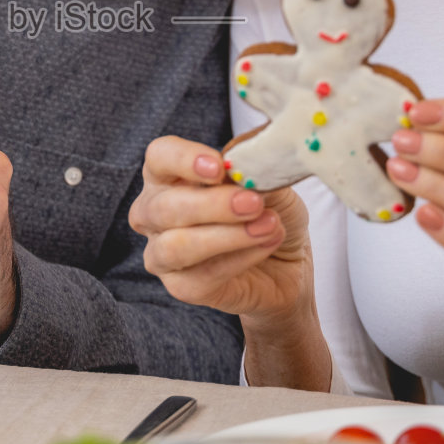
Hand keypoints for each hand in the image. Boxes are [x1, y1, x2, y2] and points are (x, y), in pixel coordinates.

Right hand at [128, 136, 310, 326]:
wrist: (287, 265)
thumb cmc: (268, 213)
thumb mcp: (270, 183)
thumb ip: (253, 171)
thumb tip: (247, 163)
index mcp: (169, 175)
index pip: (160, 156)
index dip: (183, 160)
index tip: (219, 167)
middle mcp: (155, 212)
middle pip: (163, 206)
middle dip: (211, 204)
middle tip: (254, 202)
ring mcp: (162, 253)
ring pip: (175, 246)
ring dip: (225, 235)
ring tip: (267, 226)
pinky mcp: (181, 287)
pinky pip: (201, 275)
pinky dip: (239, 259)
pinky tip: (265, 245)